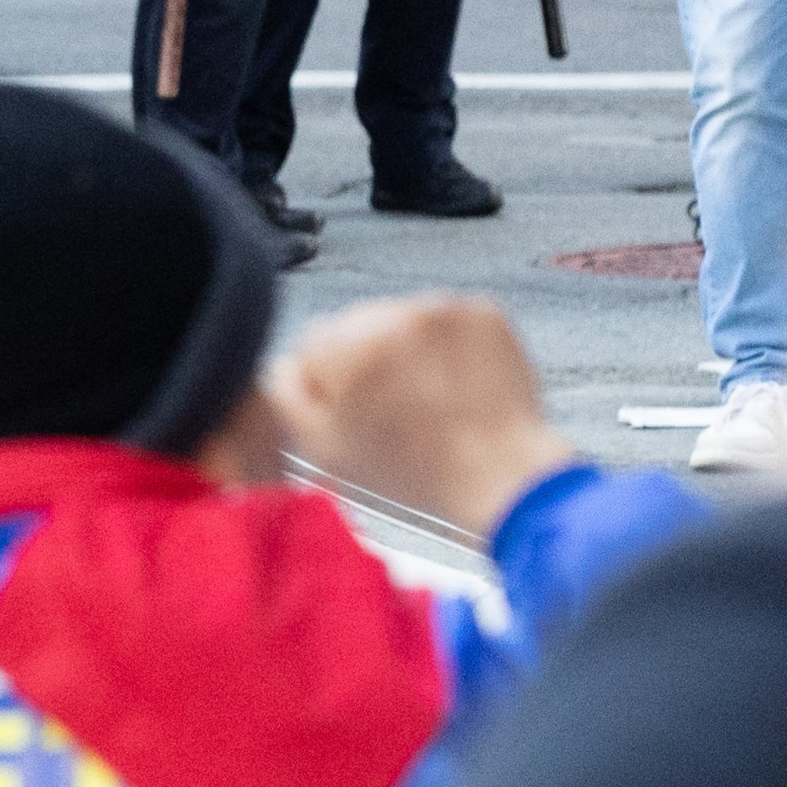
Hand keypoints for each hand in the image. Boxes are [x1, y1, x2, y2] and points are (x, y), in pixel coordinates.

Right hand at [268, 295, 576, 536]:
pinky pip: (447, 320)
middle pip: (357, 325)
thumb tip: (282, 362)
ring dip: (408, 350)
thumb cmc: (414, 472)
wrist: (503, 477)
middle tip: (397, 410)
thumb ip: (284, 395)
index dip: (331, 384)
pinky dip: (449, 347)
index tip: (359, 413)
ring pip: (402, 320)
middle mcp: (395, 313)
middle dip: (369, 359)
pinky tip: (455, 385)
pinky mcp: (484, 311)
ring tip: (431, 399)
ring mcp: (445, 309)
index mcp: (348, 343)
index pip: (313, 343)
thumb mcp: (322, 449)